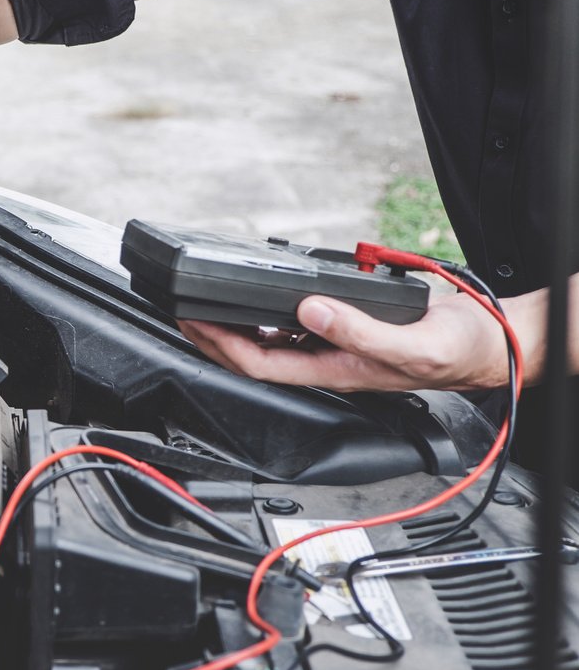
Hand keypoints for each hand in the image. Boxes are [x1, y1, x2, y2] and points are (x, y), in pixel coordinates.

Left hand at [178, 292, 515, 391]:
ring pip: (271, 339)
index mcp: (336, 371)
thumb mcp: (410, 343)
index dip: (223, 347)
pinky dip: (268, 310)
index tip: (194, 324)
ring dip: (236, 324)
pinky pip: (295, 323)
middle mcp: (328, 361)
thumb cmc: (456, 350)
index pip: (261, 365)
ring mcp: (335, 345)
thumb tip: (310, 311)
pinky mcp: (345, 327)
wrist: (489, 342)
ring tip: (206, 303)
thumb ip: (359, 331)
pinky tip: (256, 298)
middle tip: (181, 311)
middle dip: (214, 337)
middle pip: (255, 354)